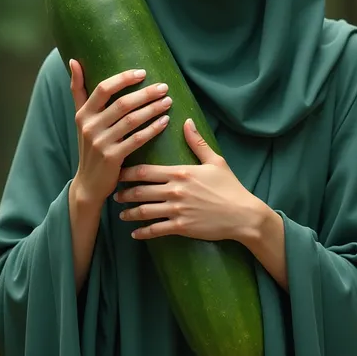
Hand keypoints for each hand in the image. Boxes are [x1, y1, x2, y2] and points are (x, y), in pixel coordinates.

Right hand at [70, 60, 171, 205]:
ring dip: (152, 109)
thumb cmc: (89, 145)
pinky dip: (152, 129)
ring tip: (168, 101)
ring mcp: (101, 143)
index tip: (143, 73)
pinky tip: (165, 122)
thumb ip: (78, 90)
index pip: (103, 89)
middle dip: (145, 94)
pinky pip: (137, 139)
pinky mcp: (112, 158)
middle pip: (122, 104)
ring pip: (132, 121)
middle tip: (164, 87)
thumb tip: (73, 60)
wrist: (88, 183)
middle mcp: (90, 126)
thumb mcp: (80, 118)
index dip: (124, 79)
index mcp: (83, 113)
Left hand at [114, 118, 265, 241]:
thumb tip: (187, 122)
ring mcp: (176, 210)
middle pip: (140, 191)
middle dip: (124, 193)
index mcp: (180, 172)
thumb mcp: (215, 161)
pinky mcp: (181, 227)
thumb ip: (197, 142)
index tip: (118, 172)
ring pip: (144, 211)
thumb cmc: (229, 187)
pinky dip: (143, 232)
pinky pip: (156, 230)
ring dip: (129, 213)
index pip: (145, 171)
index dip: (128, 172)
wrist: (242, 214)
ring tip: (121, 214)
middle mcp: (174, 191)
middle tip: (114, 193)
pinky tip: (135, 233)